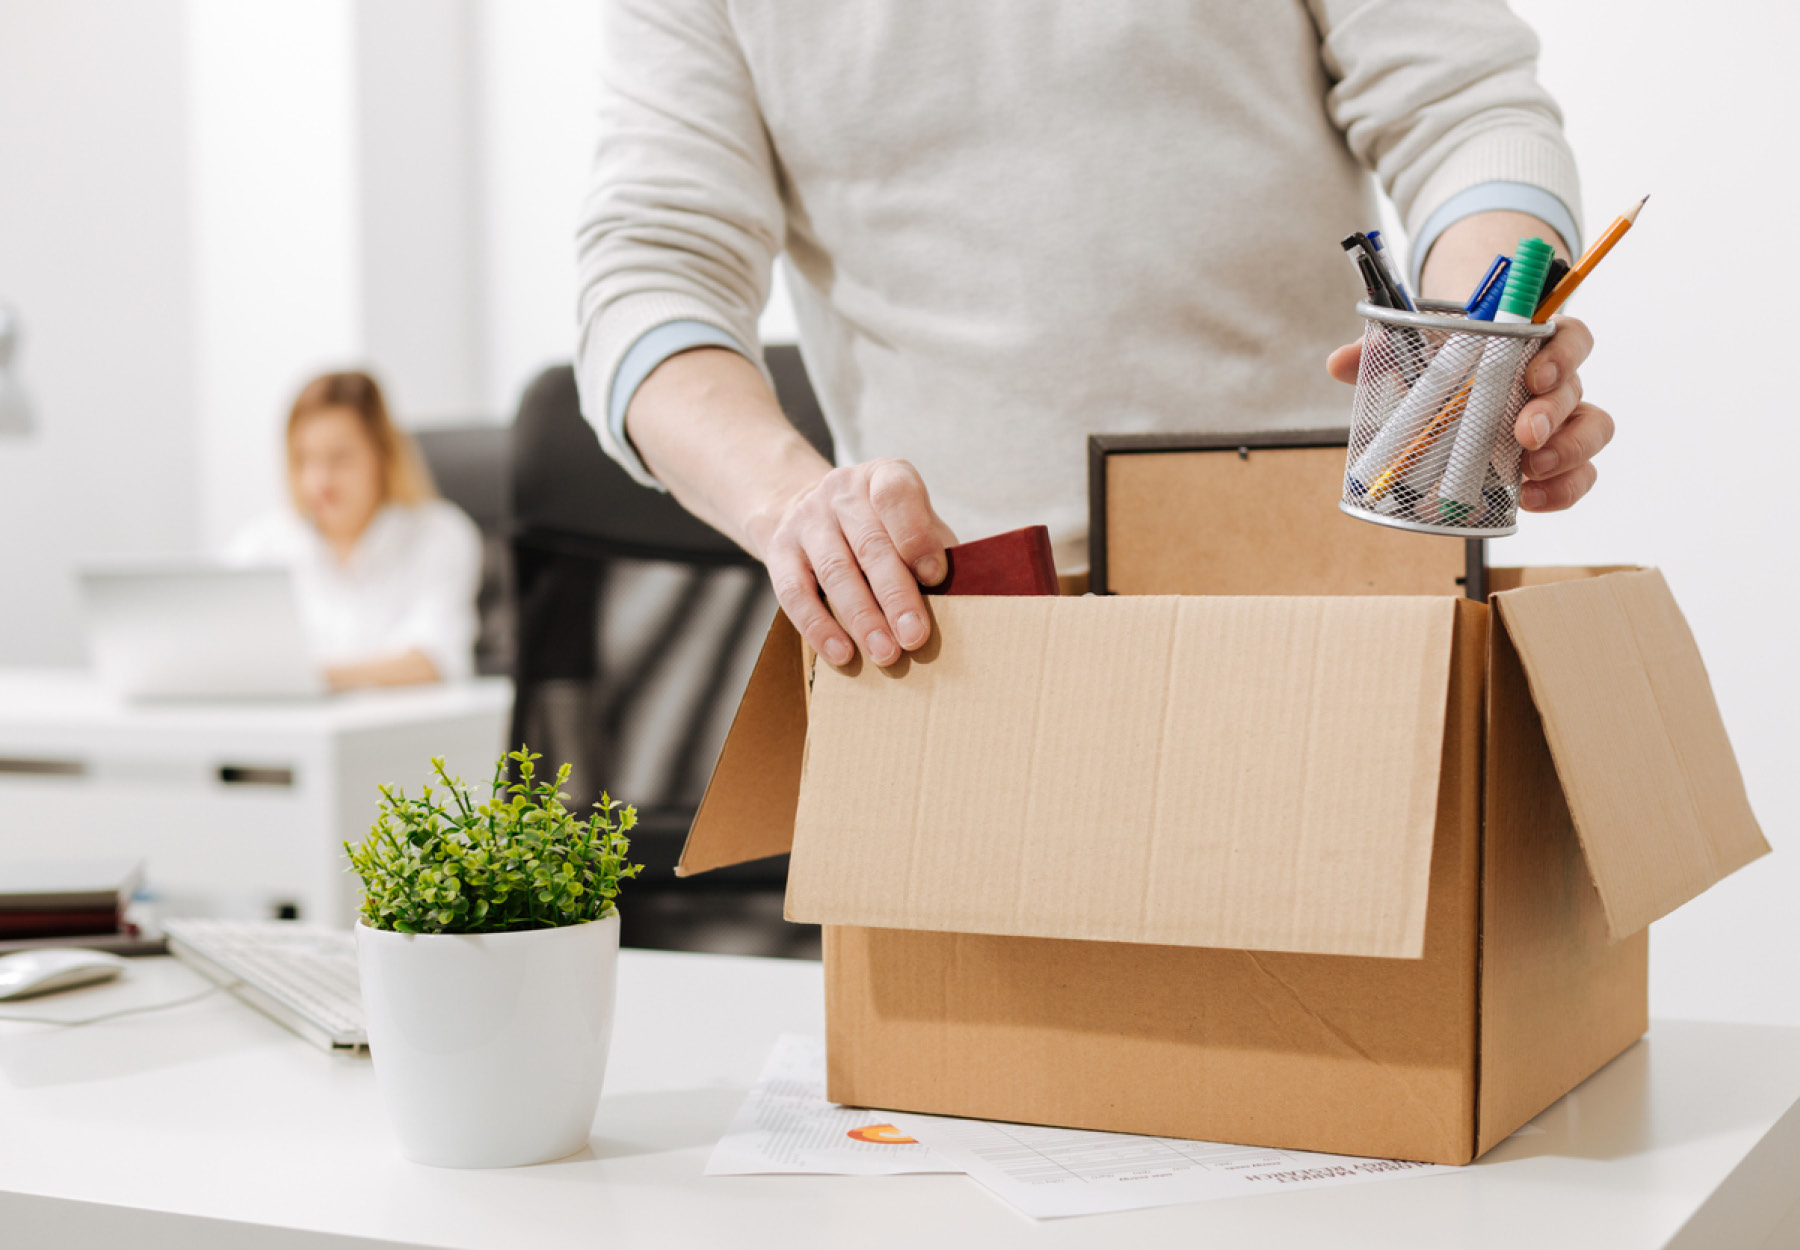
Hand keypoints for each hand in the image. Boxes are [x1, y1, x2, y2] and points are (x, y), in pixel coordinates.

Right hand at [752, 458, 957, 667]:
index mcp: (883, 477)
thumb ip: (933, 547)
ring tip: (885, 653)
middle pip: (870, 545)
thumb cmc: (879, 525)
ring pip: (835, 571)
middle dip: (896, 595)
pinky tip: (841, 653)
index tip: (934, 576)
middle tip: (914, 636)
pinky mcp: (779, 549)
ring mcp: (806, 519)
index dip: (916, 535)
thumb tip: (959, 597)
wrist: (803, 506)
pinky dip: (819, 627)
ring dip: (863, 618)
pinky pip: (795, 593)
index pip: (896, 495)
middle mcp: (841, 491)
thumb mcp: (910, 520)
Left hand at [1325, 315, 1613, 511]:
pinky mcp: (1555, 461)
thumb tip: (1339, 363)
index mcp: (1531, 344)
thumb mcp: (1414, 352)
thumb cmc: (1444, 364)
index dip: (1562, 354)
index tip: (1534, 375)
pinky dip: (1562, 490)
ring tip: (1528, 473)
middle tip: (1523, 435)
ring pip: (1592, 431)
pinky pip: (1579, 475)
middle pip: (1578, 389)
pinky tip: (1532, 500)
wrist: (1454, 389)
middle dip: (1554, 414)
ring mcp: (1561, 422)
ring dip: (1567, 454)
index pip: (1570, 336)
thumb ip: (1380, 353)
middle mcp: (1555, 382)